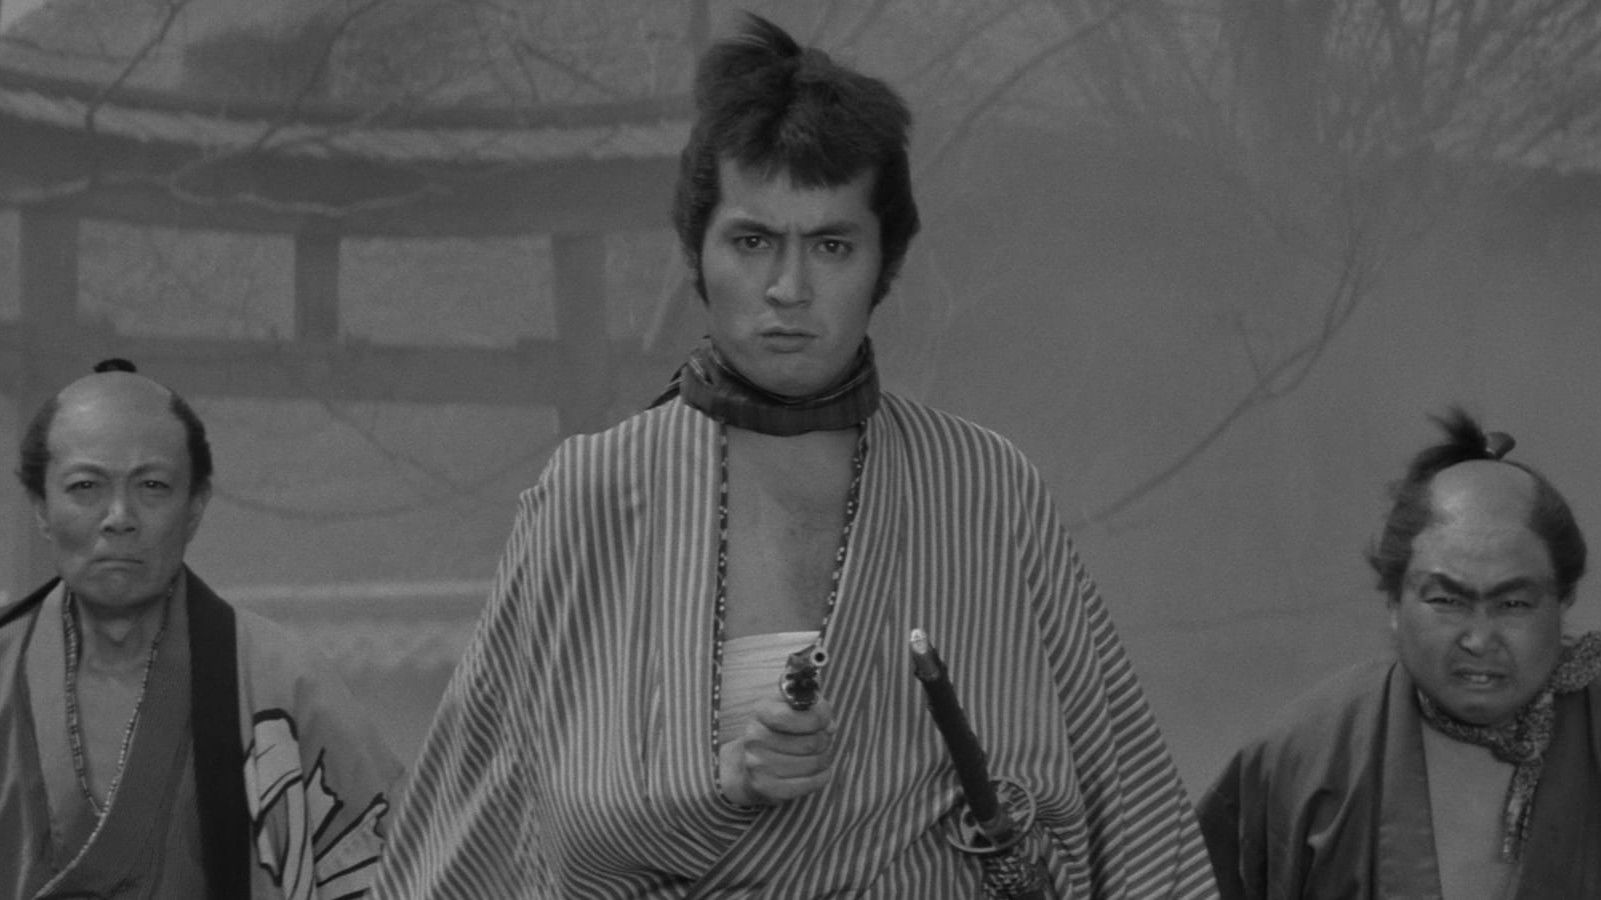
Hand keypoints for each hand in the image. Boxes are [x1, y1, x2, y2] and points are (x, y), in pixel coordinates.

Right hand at [719, 695, 837, 806]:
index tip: (823, 721)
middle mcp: (756, 738)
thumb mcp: (794, 708)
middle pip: (811, 743)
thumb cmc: (782, 729)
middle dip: (825, 740)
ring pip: (814, 763)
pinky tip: (819, 770)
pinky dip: (822, 776)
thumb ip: (815, 710)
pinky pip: (810, 783)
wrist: (754, 760)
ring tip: (820, 754)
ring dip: (825, 758)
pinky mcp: (768, 788)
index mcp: (762, 712)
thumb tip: (828, 727)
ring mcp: (759, 765)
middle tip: (824, 739)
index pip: (792, 716)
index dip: (817, 718)